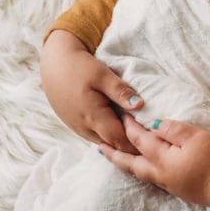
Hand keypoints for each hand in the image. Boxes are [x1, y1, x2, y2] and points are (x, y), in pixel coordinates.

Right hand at [39, 29, 144, 153]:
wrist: (54, 64)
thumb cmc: (79, 67)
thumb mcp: (102, 74)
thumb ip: (121, 91)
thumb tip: (140, 105)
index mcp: (93, 117)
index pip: (120, 141)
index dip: (137, 143)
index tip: (155, 140)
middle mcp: (85, 128)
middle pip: (113, 146)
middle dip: (132, 147)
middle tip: (153, 141)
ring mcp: (79, 129)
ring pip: (104, 144)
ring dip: (120, 143)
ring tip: (141, 137)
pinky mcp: (76, 126)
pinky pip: (96, 137)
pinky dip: (110, 137)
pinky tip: (122, 130)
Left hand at [99, 115, 209, 208]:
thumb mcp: (196, 137)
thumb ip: (173, 129)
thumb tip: (154, 125)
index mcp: (162, 159)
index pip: (140, 139)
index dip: (130, 125)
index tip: (121, 113)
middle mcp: (159, 174)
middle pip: (130, 163)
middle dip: (114, 153)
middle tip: (99, 146)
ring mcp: (167, 184)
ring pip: (139, 172)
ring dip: (124, 163)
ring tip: (116, 156)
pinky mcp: (176, 189)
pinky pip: (150, 177)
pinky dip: (139, 169)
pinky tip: (142, 166)